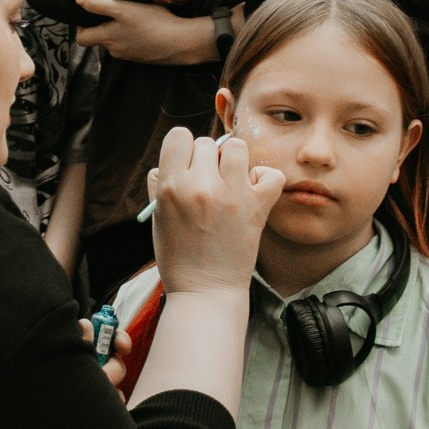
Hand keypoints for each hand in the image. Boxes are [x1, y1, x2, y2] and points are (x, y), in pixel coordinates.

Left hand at [73, 0, 219, 65]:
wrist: (182, 42)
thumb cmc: (152, 23)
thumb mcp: (124, 9)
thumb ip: (100, 5)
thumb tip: (79, 0)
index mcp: (107, 39)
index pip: (82, 39)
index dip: (81, 26)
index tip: (90, 13)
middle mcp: (115, 51)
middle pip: (99, 40)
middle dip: (102, 26)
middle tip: (112, 10)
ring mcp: (130, 56)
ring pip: (116, 43)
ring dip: (119, 31)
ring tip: (131, 16)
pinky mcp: (143, 57)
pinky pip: (131, 46)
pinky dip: (133, 37)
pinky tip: (145, 26)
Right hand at [146, 127, 282, 297]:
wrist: (206, 292)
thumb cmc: (179, 258)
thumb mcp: (158, 218)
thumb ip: (161, 185)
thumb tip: (171, 160)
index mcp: (171, 187)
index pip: (178, 136)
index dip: (183, 150)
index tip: (187, 167)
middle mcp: (200, 186)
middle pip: (206, 142)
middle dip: (206, 160)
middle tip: (207, 185)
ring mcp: (231, 195)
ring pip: (236, 147)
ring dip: (233, 162)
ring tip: (230, 184)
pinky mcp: (257, 207)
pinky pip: (270, 173)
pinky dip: (264, 180)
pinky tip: (253, 193)